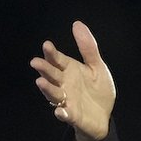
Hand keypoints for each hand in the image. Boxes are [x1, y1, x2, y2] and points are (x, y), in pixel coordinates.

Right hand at [30, 21, 115, 140]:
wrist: (104, 115)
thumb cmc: (97, 90)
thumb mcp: (96, 67)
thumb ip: (88, 48)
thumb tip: (77, 23)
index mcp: (69, 71)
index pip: (58, 60)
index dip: (52, 53)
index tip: (47, 45)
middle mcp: (64, 85)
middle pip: (52, 76)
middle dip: (44, 69)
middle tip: (35, 62)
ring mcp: (67, 101)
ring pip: (54, 94)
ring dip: (47, 88)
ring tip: (40, 82)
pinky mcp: (73, 116)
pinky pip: (66, 115)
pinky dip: (62, 113)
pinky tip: (60, 111)